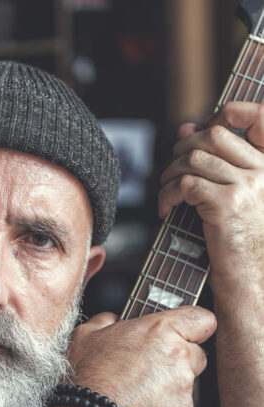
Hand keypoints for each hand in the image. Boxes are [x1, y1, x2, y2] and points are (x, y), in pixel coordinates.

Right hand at [67, 307, 215, 406]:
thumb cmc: (88, 377)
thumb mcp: (85, 335)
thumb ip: (106, 320)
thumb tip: (112, 319)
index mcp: (159, 330)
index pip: (202, 319)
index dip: (192, 326)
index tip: (182, 332)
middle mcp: (178, 356)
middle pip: (196, 353)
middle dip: (178, 358)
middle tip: (148, 366)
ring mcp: (183, 386)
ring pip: (187, 381)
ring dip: (169, 383)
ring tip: (138, 390)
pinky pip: (179, 405)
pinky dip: (164, 406)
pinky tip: (140, 406)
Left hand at [158, 101, 263, 293]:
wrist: (249, 276)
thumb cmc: (238, 241)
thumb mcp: (230, 195)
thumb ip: (213, 160)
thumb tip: (186, 128)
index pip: (246, 120)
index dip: (218, 117)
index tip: (194, 134)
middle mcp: (262, 170)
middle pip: (212, 135)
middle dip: (182, 149)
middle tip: (171, 172)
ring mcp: (246, 186)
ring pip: (194, 159)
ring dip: (169, 175)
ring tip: (166, 194)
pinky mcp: (226, 204)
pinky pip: (185, 185)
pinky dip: (166, 195)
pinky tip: (165, 210)